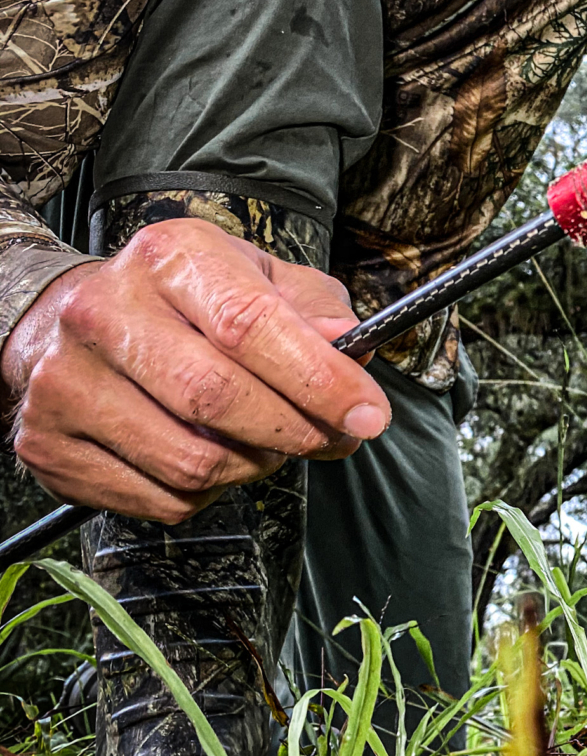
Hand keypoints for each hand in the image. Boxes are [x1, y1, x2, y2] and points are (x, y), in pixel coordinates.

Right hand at [2, 218, 390, 523]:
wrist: (71, 323)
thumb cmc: (187, 303)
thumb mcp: (260, 278)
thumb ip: (316, 310)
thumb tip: (353, 350)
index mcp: (169, 258)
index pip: (251, 325)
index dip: (320, 379)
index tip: (369, 414)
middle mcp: (106, 312)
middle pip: (218, 399)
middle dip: (296, 431)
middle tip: (330, 437)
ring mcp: (67, 380)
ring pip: (192, 461)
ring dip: (254, 466)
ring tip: (267, 443)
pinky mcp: (48, 443)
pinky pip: (159, 498)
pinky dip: (207, 493)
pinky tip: (212, 456)